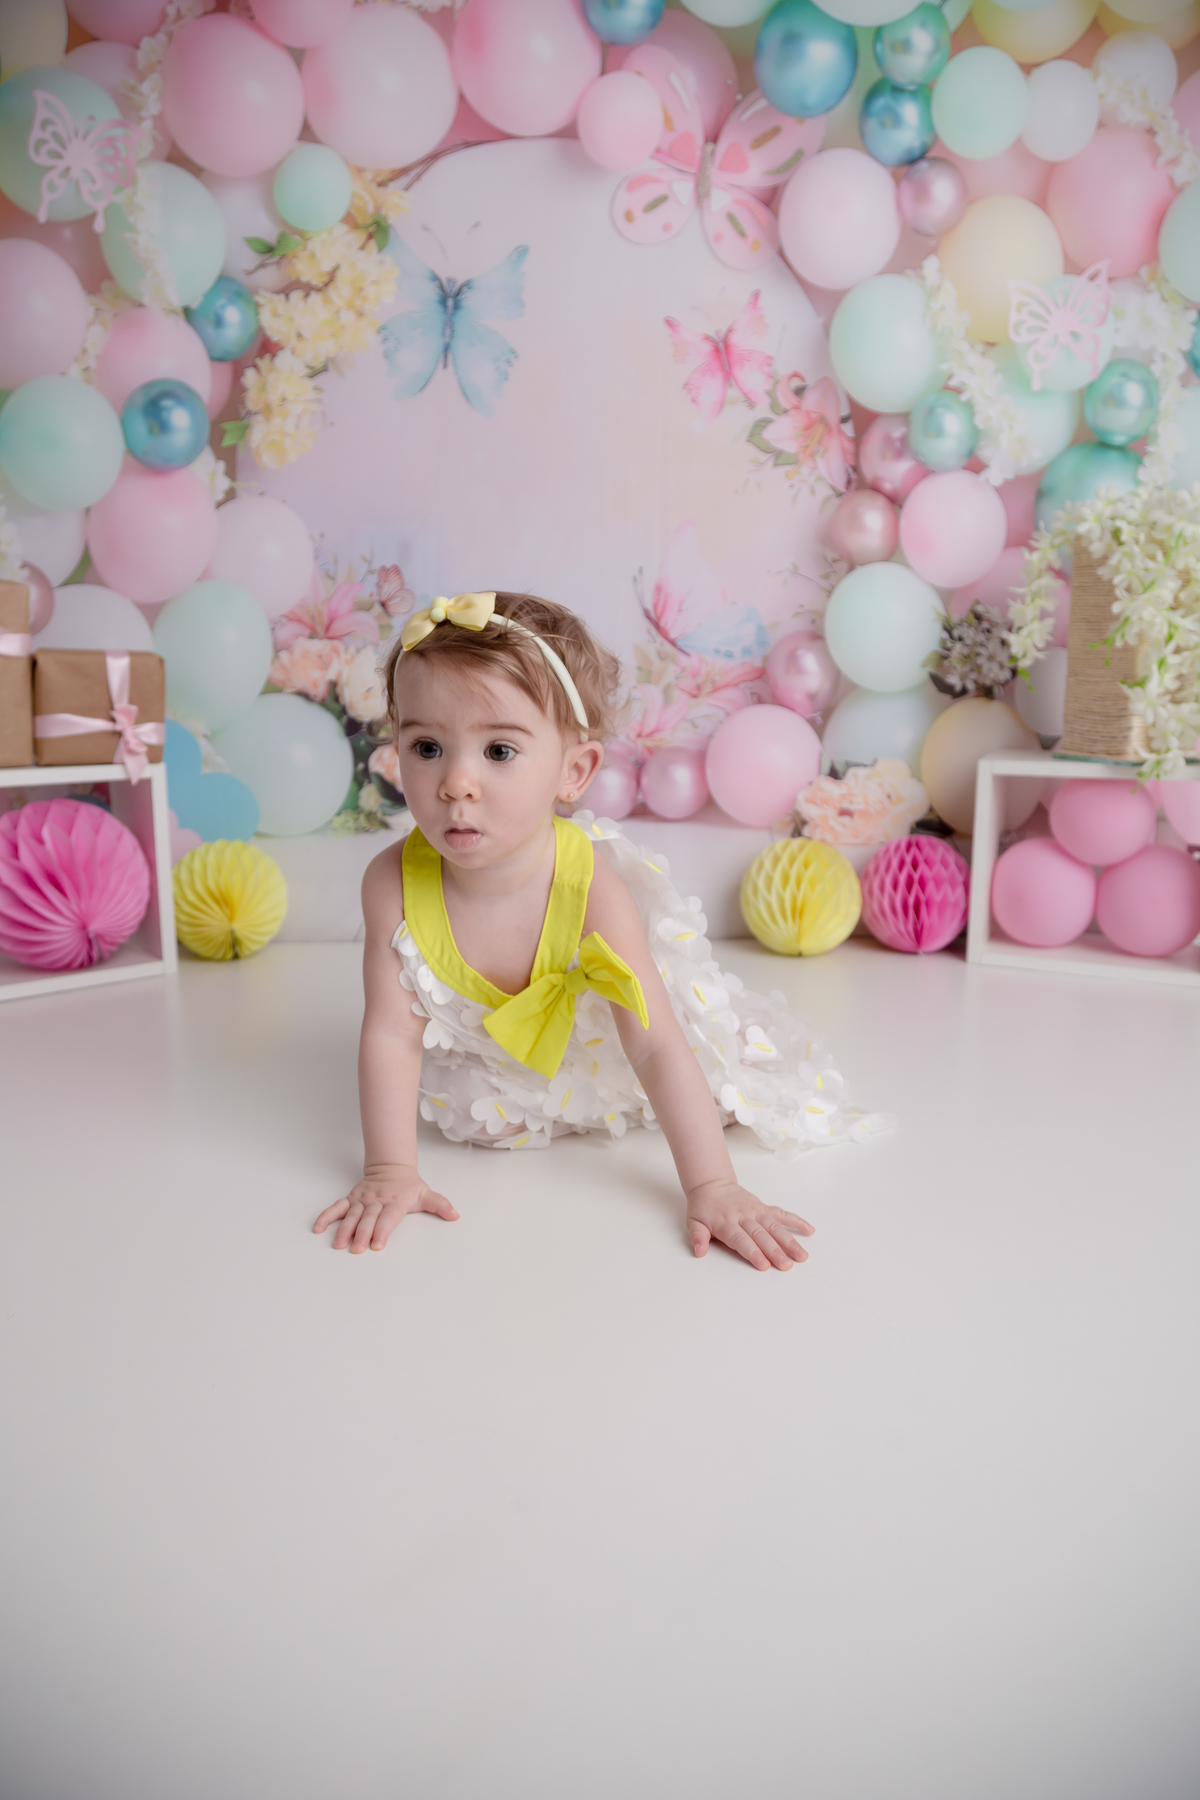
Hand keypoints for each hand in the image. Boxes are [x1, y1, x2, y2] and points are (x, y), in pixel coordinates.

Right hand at [312, 1163, 458, 1252]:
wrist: (391, 1167)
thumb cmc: (409, 1185)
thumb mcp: (426, 1193)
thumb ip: (440, 1205)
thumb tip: (455, 1215)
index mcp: (394, 1201)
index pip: (388, 1217)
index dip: (382, 1230)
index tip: (378, 1245)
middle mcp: (376, 1200)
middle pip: (368, 1218)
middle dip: (362, 1234)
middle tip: (356, 1249)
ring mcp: (362, 1200)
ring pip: (351, 1215)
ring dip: (344, 1229)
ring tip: (337, 1244)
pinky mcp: (351, 1199)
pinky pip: (337, 1208)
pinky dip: (326, 1217)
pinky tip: (318, 1228)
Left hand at [686, 1178, 813, 1271]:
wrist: (712, 1185)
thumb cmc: (703, 1207)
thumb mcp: (694, 1222)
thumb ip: (698, 1237)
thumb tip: (699, 1251)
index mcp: (726, 1223)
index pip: (741, 1240)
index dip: (753, 1252)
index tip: (764, 1265)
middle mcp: (744, 1217)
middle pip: (761, 1236)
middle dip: (775, 1251)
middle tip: (786, 1265)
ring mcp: (756, 1211)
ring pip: (775, 1227)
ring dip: (789, 1241)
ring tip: (802, 1255)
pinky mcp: (764, 1207)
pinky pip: (782, 1214)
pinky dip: (796, 1221)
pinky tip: (809, 1230)